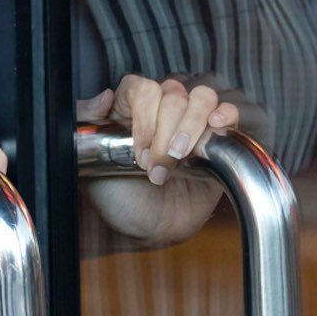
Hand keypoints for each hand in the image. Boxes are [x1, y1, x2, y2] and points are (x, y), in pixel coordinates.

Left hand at [75, 75, 240, 246]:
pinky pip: (229, 112)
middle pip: (172, 94)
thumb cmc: (118, 193)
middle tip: (157, 167)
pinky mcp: (218, 138)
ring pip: (202, 96)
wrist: (147, 228)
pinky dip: (226, 114)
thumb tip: (104, 95)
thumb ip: (87, 120)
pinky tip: (216, 126)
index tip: (139, 154)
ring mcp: (191, 120)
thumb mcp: (90, 157)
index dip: (144, 119)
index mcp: (131, 104)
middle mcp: (162, 106)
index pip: (142, 87)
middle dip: (164, 134)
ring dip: (192, 125)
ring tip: (181, 155)